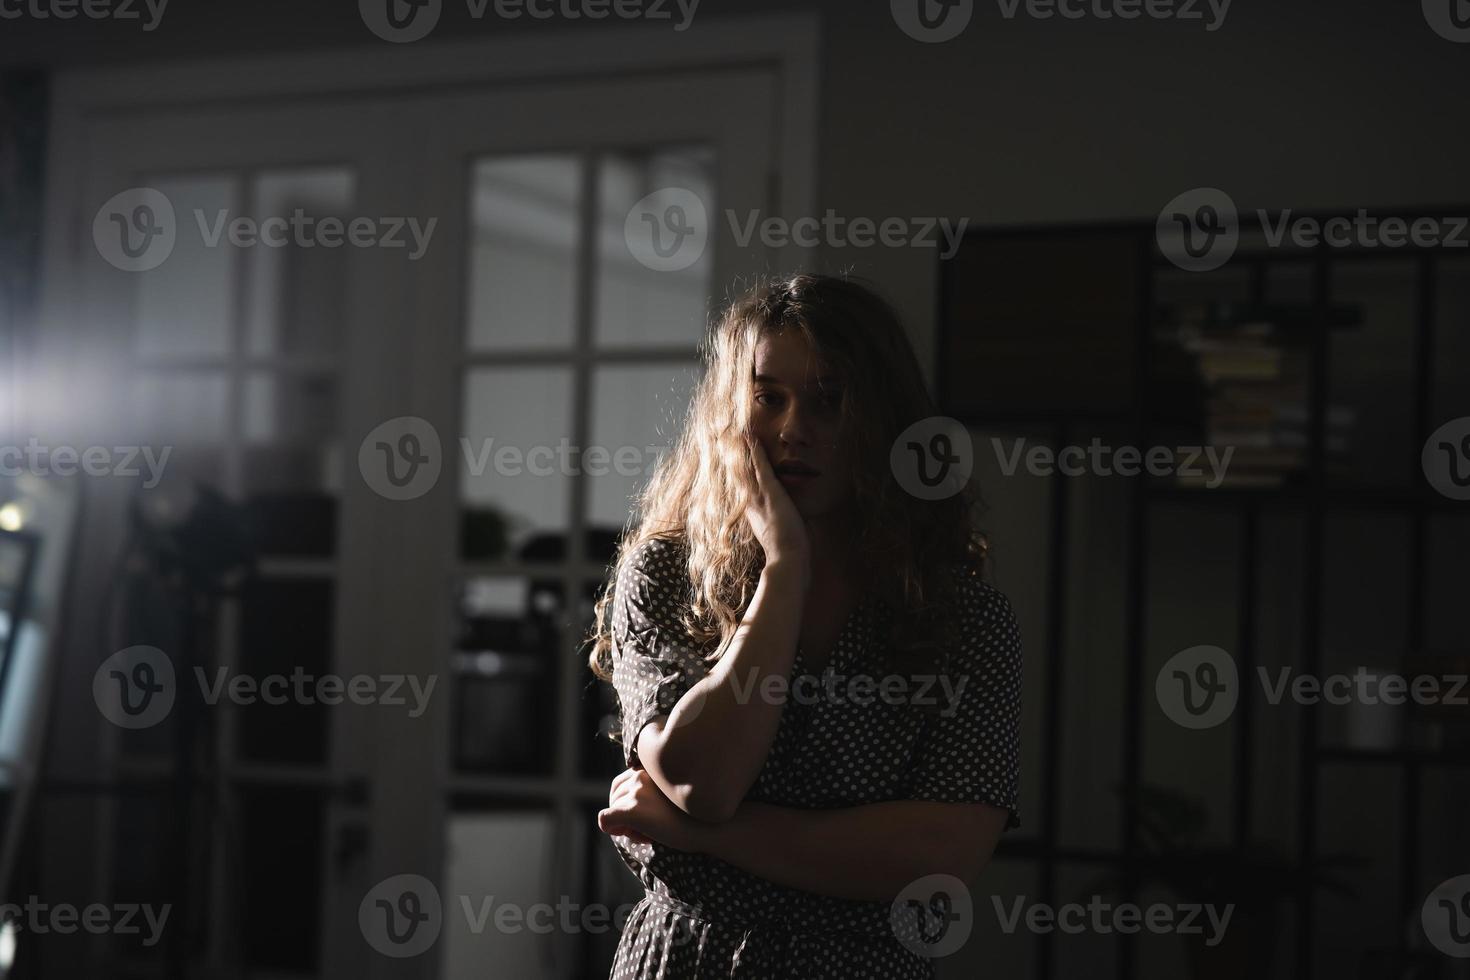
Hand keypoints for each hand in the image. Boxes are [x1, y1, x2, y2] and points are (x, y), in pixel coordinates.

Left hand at [597, 768, 706, 852]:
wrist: (711, 828)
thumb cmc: (697, 815)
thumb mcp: (674, 792)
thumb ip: (654, 789)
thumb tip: (630, 802)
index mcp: (652, 768)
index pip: (623, 781)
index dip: (629, 801)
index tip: (647, 814)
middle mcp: (641, 775)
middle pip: (616, 794)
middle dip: (624, 811)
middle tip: (648, 826)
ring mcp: (636, 792)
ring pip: (612, 808)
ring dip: (625, 823)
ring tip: (650, 831)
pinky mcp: (631, 810)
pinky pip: (606, 819)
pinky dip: (610, 828)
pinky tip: (630, 833)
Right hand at [743, 433, 809, 580]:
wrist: (788, 560)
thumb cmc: (790, 552)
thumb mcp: (785, 534)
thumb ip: (788, 524)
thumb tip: (804, 521)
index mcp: (754, 513)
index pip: (745, 487)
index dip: (739, 472)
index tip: (734, 461)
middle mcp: (751, 503)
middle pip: (739, 474)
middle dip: (734, 456)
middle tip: (726, 439)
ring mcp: (758, 497)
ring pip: (746, 467)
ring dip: (741, 448)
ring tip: (736, 432)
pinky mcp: (770, 492)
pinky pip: (760, 466)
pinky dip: (755, 451)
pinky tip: (751, 437)